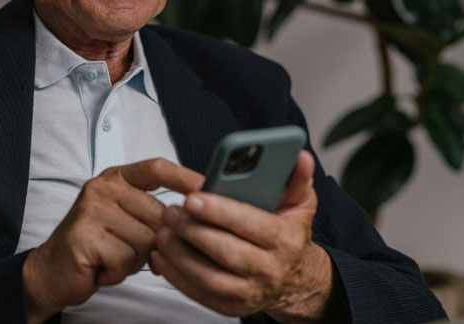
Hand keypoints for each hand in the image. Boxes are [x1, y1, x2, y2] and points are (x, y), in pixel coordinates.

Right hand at [22, 158, 204, 322]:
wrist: (52, 271)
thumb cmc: (97, 245)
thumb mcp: (128, 220)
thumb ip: (155, 212)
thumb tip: (197, 216)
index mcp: (116, 178)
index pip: (157, 168)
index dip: (185, 177)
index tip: (210, 187)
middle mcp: (103, 187)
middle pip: (159, 213)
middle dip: (156, 241)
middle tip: (133, 250)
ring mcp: (92, 209)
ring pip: (146, 239)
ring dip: (135, 259)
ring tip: (113, 257)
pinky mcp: (85, 234)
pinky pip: (127, 258)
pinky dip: (119, 270)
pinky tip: (103, 266)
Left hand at [149, 151, 340, 322]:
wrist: (294, 278)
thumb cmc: (288, 232)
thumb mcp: (300, 203)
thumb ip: (297, 179)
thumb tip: (301, 156)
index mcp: (286, 240)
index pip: (252, 224)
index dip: (221, 211)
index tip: (193, 197)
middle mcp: (271, 270)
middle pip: (227, 252)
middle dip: (194, 230)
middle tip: (170, 211)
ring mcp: (250, 292)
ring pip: (210, 277)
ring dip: (181, 254)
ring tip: (162, 231)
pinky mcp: (231, 306)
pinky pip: (200, 294)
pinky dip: (177, 276)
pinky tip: (162, 256)